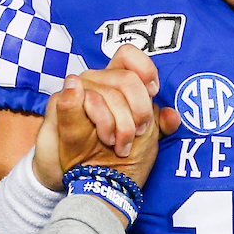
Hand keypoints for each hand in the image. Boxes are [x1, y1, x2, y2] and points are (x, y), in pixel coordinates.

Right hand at [32, 44, 175, 188]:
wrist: (81, 177)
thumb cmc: (111, 154)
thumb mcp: (141, 141)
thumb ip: (159, 126)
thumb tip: (172, 116)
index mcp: (117, 83)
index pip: (129, 55)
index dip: (145, 69)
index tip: (153, 91)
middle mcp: (96, 81)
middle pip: (126, 78)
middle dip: (139, 109)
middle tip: (139, 134)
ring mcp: (77, 90)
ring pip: (109, 93)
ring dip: (120, 123)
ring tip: (120, 144)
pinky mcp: (61, 102)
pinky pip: (85, 100)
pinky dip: (102, 120)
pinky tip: (106, 137)